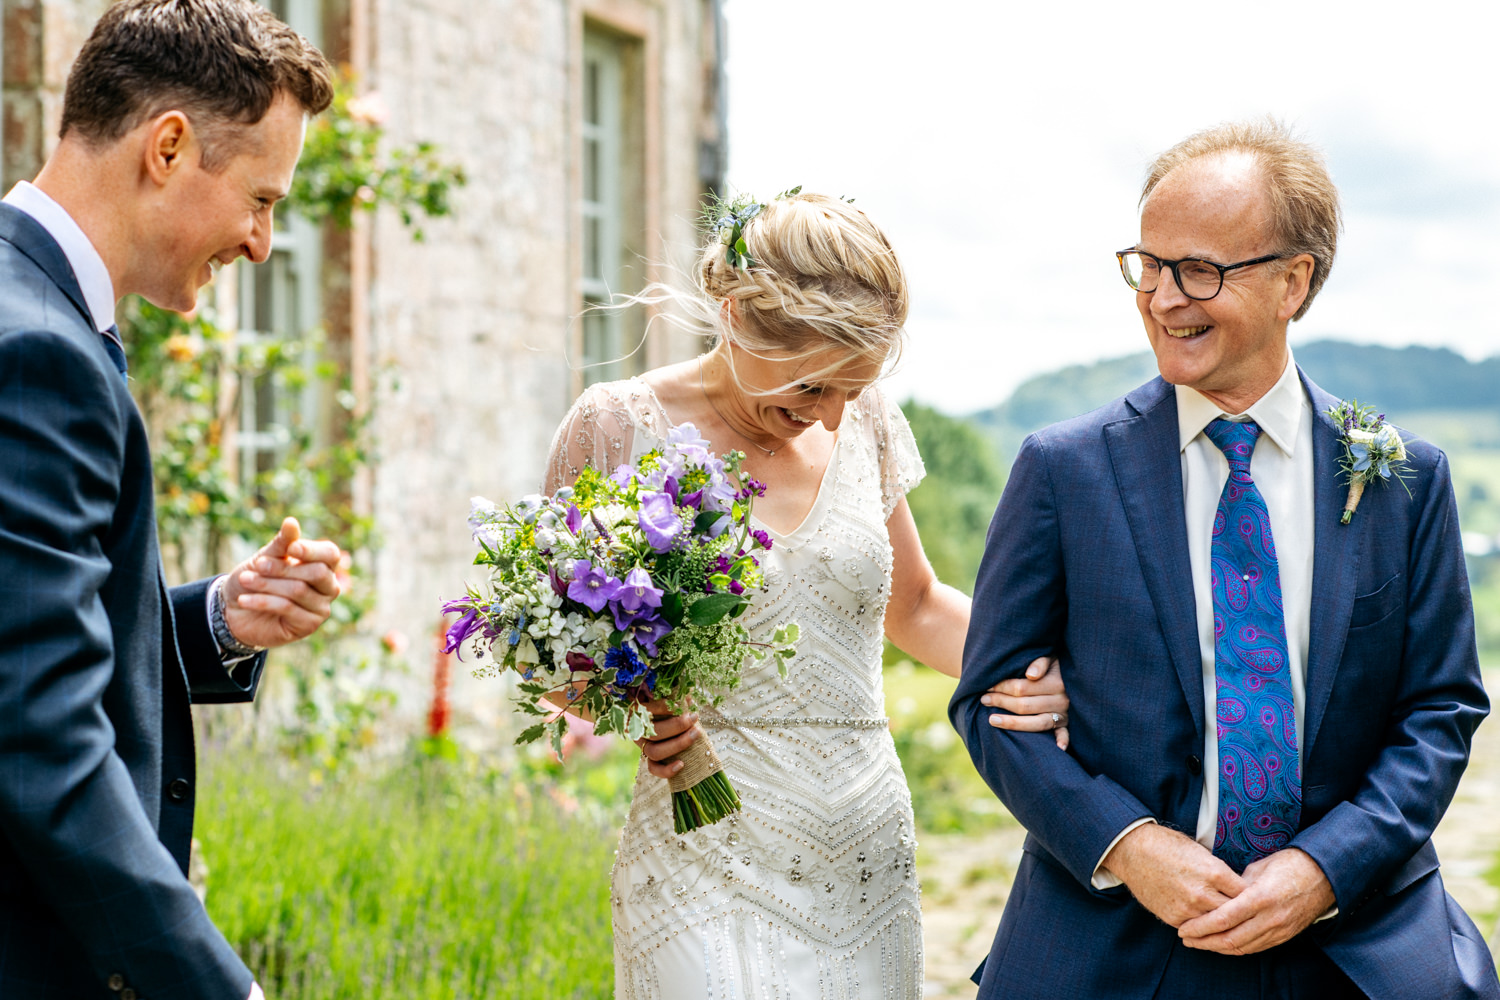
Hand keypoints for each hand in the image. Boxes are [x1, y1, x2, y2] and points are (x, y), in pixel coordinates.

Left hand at [222, 517, 341, 648]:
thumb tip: (291, 521)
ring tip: (245, 580)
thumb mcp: (266, 557)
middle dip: (283, 568)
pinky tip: (244, 600)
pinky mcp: (308, 626)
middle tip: (257, 565)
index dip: (312, 550)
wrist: (236, 610)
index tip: (290, 548)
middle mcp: (329, 587)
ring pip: (298, 590)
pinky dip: (263, 601)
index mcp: (324, 566)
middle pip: (317, 572)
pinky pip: (287, 608)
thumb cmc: (256, 578)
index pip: (330, 554)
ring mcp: (321, 608)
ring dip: (267, 584)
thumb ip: (282, 543)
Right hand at [637, 698, 701, 779]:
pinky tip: (681, 764)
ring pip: (654, 752)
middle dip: (677, 726)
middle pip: (653, 732)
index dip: (662, 708)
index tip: (679, 704)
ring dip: (678, 744)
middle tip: (694, 718)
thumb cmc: (670, 705)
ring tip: (696, 733)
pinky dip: (667, 770)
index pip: (645, 711)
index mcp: (638, 713)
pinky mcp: (650, 760)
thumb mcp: (671, 697)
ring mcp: (643, 747)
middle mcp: (638, 731)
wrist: (669, 722)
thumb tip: (688, 697)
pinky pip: (654, 769)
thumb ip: (676, 695)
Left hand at [981, 656, 1069, 748]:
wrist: (1078, 671)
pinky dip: (1062, 741)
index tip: (987, 686)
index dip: (1002, 687)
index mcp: (1056, 682)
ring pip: (1036, 723)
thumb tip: (1030, 675)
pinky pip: (1064, 734)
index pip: (1023, 688)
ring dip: (1013, 723)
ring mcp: (1064, 714)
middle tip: (984, 699)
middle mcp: (1062, 700)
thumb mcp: (1050, 656)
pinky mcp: (1067, 723)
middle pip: (1025, 706)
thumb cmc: (1056, 663)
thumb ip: (1040, 662)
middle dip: (1001, 702)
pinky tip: (1056, 749)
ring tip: (991, 720)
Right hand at [1103, 823, 1244, 927]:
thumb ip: (1219, 870)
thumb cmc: (1167, 845)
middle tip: (1247, 916)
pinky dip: (1203, 926)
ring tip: (1231, 924)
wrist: (1133, 851)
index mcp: (1214, 872)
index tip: (1254, 898)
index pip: (1246, 893)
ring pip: (1217, 925)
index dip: (1252, 896)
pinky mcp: (1173, 917)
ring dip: (1223, 924)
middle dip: (1241, 914)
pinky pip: (1196, 927)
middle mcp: (1203, 893)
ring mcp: (1188, 908)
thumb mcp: (1200, 850)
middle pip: (1235, 913)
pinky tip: (1208, 924)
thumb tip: (1236, 886)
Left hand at [1177, 848, 1334, 954]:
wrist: (1324, 876)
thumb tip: (1217, 892)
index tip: (1183, 928)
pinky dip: (1236, 948)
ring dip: (1217, 948)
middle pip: (1230, 938)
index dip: (1200, 927)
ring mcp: (1279, 930)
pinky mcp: (1285, 936)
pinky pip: (1256, 948)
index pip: (1223, 919)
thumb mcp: (1259, 866)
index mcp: (1260, 897)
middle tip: (1185, 938)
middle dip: (1204, 941)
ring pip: (1242, 947)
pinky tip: (1222, 944)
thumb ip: (1236, 883)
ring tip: (1198, 943)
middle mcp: (1270, 918)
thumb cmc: (1289, 864)